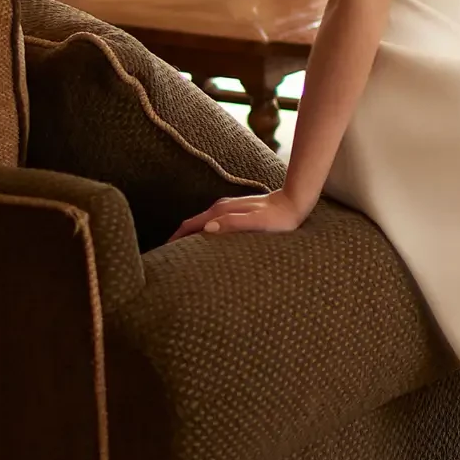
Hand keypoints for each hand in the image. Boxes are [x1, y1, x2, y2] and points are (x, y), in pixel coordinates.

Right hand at [170, 189, 306, 241]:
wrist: (295, 202)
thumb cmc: (279, 217)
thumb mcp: (257, 222)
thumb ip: (233, 223)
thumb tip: (207, 228)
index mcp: (222, 211)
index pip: (190, 225)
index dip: (175, 238)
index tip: (163, 253)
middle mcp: (221, 207)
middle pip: (192, 224)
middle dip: (178, 238)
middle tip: (166, 258)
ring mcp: (228, 208)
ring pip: (201, 223)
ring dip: (190, 236)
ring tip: (181, 253)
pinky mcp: (236, 212)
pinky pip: (212, 223)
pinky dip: (202, 233)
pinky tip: (206, 242)